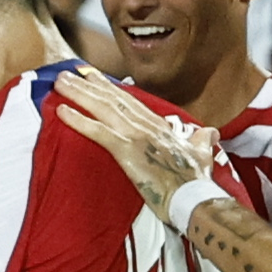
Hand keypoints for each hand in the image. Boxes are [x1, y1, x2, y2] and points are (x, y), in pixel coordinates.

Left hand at [53, 66, 220, 222]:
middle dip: (88, 84)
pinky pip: (98, 132)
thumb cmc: (198, 181)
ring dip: (78, 94)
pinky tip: (61, 111)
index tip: (92, 76)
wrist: (196, 199)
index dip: (109, 87)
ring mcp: (136, 136)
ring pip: (102, 108)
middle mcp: (146, 125)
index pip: (130, 101)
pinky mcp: (128, 151)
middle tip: (66, 72)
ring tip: (60, 82)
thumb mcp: (203, 153)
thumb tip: (212, 132)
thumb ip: (203, 139)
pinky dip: (79, 120)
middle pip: (112, 98)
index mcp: (160, 126)